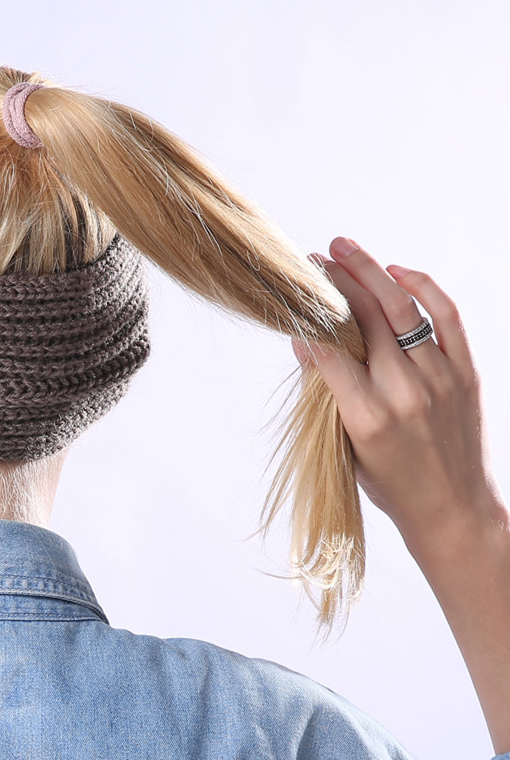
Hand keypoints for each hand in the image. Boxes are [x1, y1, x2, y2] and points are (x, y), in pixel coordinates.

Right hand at [292, 236, 506, 555]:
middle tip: (316, 258)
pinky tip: (398, 271)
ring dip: (371, 272)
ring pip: (402, 309)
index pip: (330, 352)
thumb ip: (328, 395)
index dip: (310, 319)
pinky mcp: (465, 373)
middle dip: (337, 282)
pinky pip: (446, 317)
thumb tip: (306, 344)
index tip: (294, 297)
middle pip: (365, 320)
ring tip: (346, 248)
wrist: (454, 511)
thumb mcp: (347, 447)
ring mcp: (439, 380)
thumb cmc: (392, 486)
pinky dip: (423, 287)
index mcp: (367, 418)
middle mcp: (404, 393)